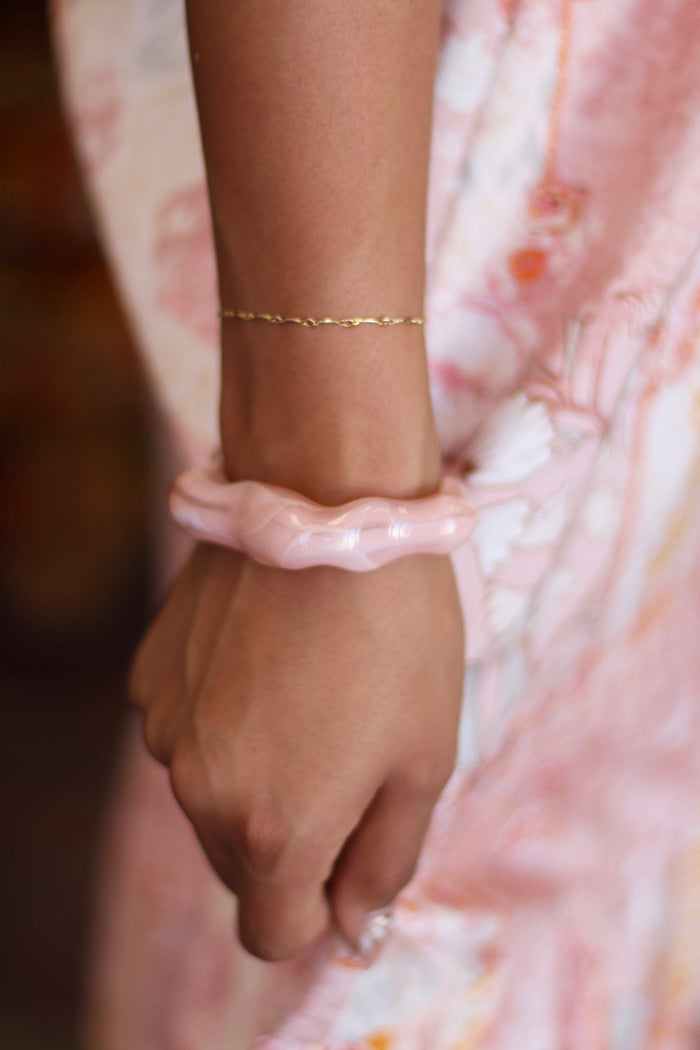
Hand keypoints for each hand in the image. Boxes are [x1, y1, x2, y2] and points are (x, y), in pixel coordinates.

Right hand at [129, 543, 463, 960]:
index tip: (356, 841)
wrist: (331, 504)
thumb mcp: (425, 758)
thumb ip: (386, 862)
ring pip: (212, 800)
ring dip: (257, 777)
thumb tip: (351, 931)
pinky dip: (226, 721)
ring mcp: (164, 730)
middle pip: (243, 868)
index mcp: (274, 831)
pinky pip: (189, 735)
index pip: (275, 930)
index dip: (321, 902)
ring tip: (312, 693)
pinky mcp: (151, 676)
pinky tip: (269, 659)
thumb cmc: (399, 632)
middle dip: (295, 839)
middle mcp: (198, 793)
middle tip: (350, 753)